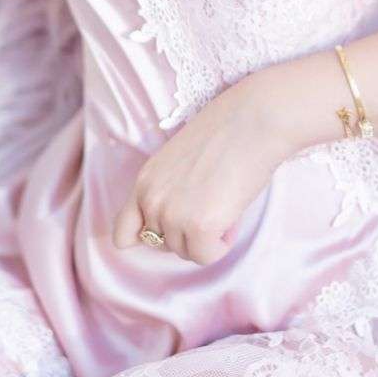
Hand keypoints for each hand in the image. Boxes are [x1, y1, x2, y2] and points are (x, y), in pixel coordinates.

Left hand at [112, 76, 288, 266]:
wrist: (254, 120)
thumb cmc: (228, 132)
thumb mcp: (181, 161)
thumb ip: (170, 190)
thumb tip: (181, 224)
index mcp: (144, 180)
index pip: (123, 232)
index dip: (150, 236)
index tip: (175, 226)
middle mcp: (151, 200)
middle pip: (163, 245)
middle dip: (188, 232)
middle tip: (214, 205)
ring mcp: (172, 215)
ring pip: (186, 252)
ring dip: (207, 237)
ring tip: (226, 204)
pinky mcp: (198, 226)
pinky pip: (206, 256)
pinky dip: (221, 245)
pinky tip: (232, 216)